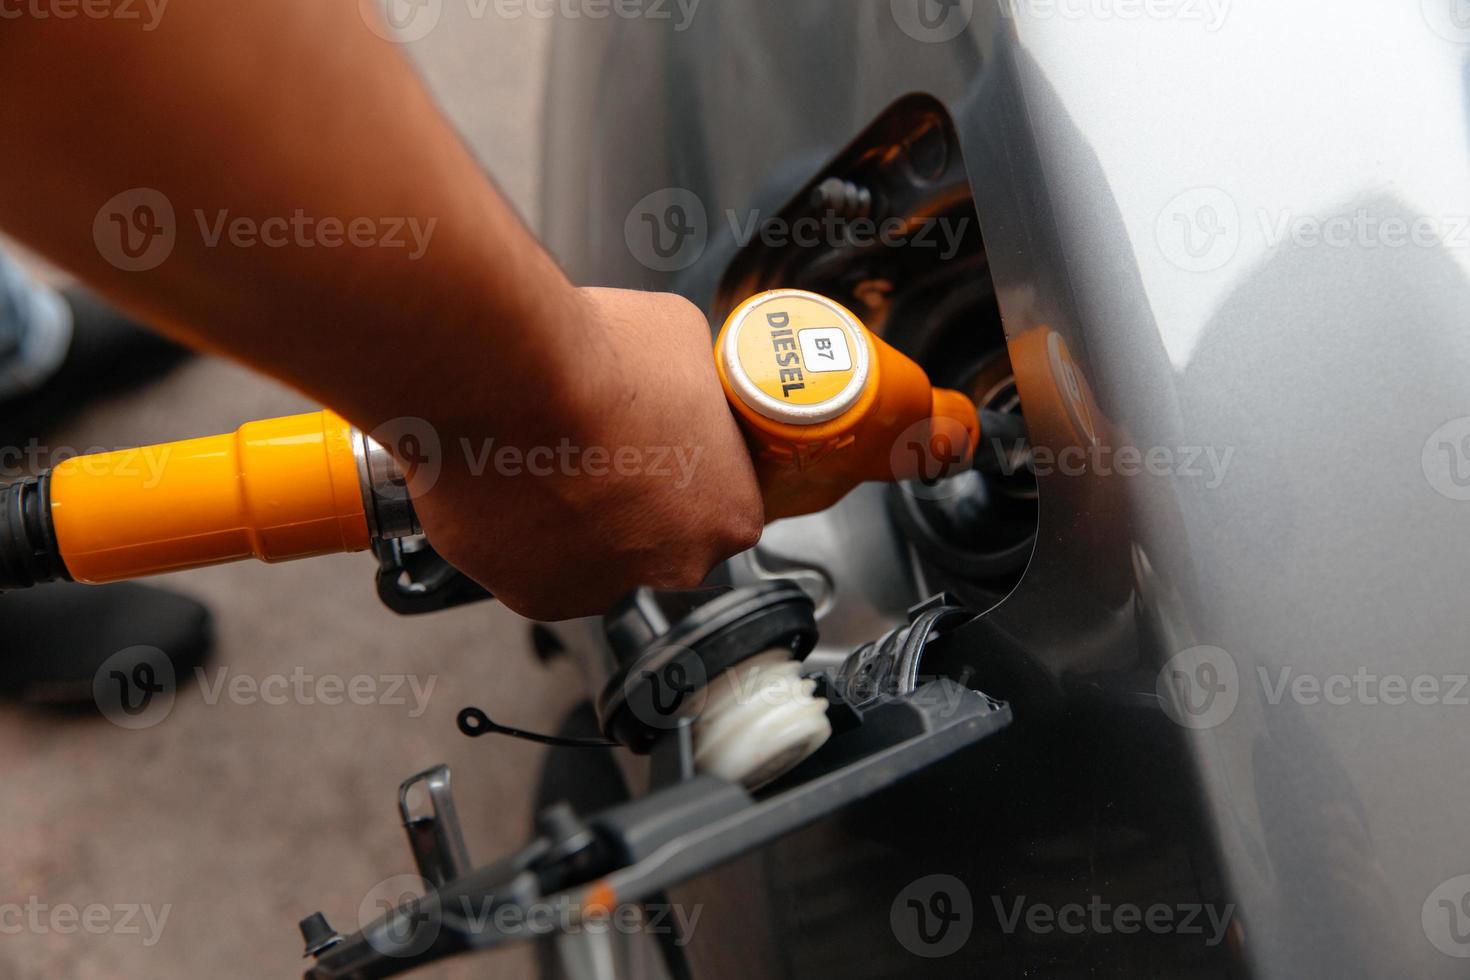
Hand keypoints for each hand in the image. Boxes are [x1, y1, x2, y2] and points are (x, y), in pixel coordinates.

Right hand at [409, 288, 763, 620]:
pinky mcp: (530, 593)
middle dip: (636, 505)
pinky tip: (513, 481)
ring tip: (551, 460)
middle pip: (661, 542)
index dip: (687, 471)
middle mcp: (673, 567)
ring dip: (578, 521)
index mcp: (729, 515)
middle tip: (603, 450)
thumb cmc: (601, 360)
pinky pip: (530, 565)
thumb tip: (681, 380)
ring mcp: (599, 588)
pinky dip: (521, 533)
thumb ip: (696, 385)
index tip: (660, 443)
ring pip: (593, 558)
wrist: (509, 380)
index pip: (722, 505)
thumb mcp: (685, 342)